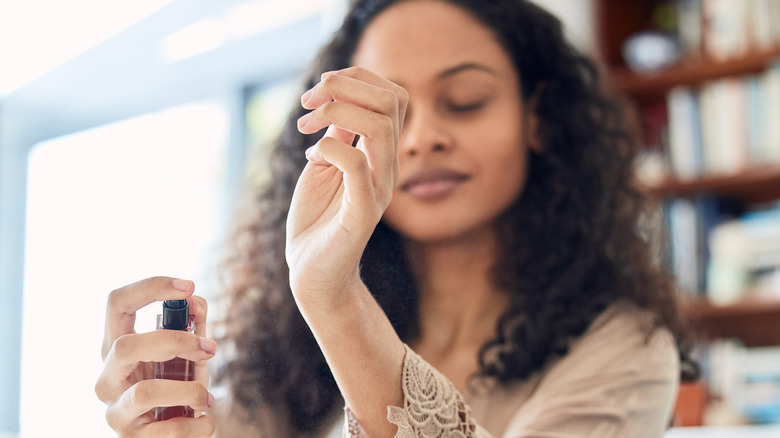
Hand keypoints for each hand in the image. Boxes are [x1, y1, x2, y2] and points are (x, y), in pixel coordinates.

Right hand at [95, 277, 216, 436]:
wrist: (170, 435)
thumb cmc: (177, 389)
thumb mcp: (187, 354)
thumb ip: (193, 326)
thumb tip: (196, 301)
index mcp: (116, 348)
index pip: (116, 303)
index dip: (150, 287)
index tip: (189, 286)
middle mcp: (107, 378)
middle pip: (124, 346)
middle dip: (175, 341)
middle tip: (210, 347)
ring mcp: (115, 411)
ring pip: (145, 392)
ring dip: (190, 390)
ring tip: (207, 398)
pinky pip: (169, 430)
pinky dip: (198, 424)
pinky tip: (205, 420)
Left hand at [286, 67, 407, 306]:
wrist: (312, 272)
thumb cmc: (316, 218)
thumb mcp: (324, 164)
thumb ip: (337, 133)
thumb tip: (337, 98)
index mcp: (380, 152)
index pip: (392, 95)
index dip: (357, 78)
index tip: (318, 89)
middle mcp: (387, 166)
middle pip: (392, 100)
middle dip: (346, 85)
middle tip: (308, 101)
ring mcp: (378, 188)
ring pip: (380, 125)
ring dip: (336, 111)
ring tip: (305, 123)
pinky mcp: (363, 211)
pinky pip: (357, 164)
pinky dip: (329, 147)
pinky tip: (311, 156)